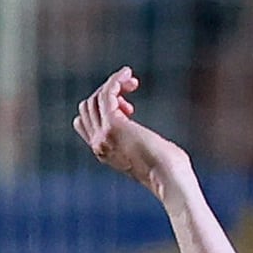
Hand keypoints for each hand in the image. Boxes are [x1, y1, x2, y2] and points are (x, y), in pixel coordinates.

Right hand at [73, 68, 191, 193]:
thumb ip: (137, 145)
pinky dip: (115, 80)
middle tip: (132, 93)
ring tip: (132, 82)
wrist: (169, 178)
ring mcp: (103, 135)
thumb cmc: (169, 169)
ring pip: (94, 99)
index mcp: (103, 150)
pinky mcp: (114, 125)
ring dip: (112, 85)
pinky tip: (127, 73)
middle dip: (107, 95)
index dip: (101, 109)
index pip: (84, 122)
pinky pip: (107, 94)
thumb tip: (146, 139)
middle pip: (87, 108)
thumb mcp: (147, 155)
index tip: (129, 109)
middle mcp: (98, 143)